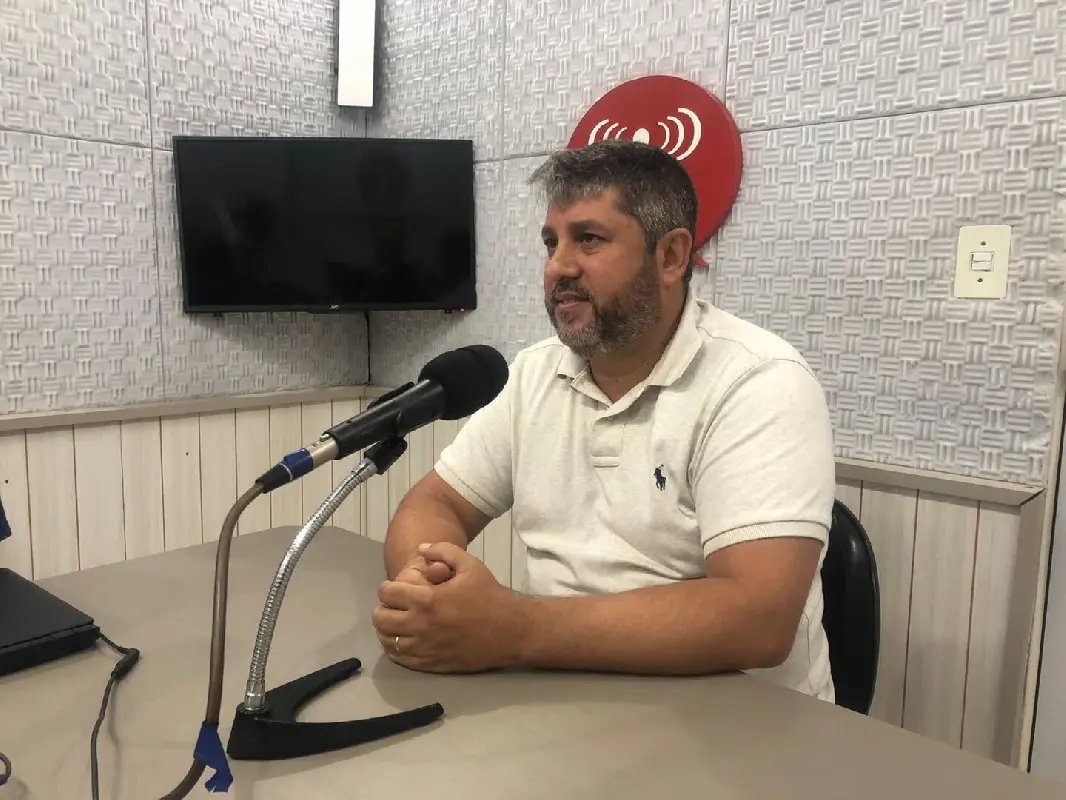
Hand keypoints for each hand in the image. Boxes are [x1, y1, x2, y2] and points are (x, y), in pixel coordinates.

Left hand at [372, 542, 529, 672]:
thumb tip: (421, 548)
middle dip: (382, 609)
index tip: (393, 588)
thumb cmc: (490, 595)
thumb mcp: (470, 564)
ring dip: (386, 630)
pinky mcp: (432, 664)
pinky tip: (403, 641)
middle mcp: (421, 626)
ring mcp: (425, 648)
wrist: (510, 630)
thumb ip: (443, 551)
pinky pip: (401, 659)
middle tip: (391, 606)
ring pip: (388, 641)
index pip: (387, 594)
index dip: (386, 588)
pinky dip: (396, 649)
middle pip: (381, 619)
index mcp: (427, 600)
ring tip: (395, 623)